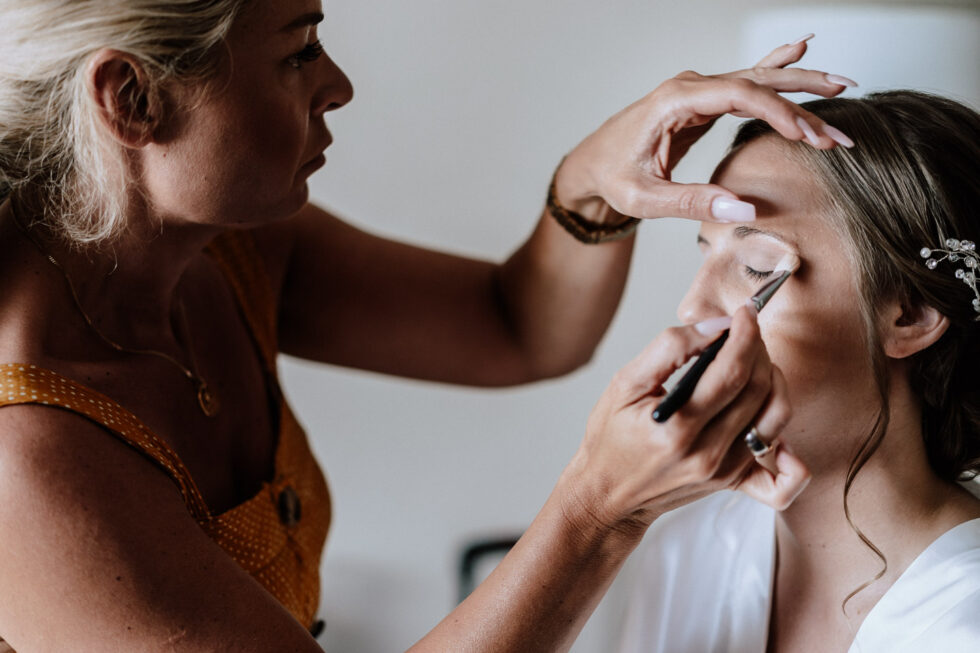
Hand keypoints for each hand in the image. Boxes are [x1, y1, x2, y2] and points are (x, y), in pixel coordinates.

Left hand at [556, 36, 855, 222]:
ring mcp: (696, 92)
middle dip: (802, 97)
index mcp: (672, 102)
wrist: (591, 165)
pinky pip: (746, 85)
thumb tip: (745, 211)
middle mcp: (687, 88)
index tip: (809, 136)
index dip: (777, 111)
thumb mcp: (644, 199)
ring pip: (756, 82)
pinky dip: (775, 70)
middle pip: (754, 81)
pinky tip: (801, 50)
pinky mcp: (702, 103)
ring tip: (843, 86)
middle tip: (842, 115)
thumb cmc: (612, 179)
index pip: (736, 94)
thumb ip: (691, 203)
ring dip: (799, 88)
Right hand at [559, 306, 809, 534]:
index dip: (745, 335)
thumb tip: (714, 328)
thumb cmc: (610, 438)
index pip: (730, 372)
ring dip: (774, 380)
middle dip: (758, 349)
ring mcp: (723, 472)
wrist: (607, 494)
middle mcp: (705, 453)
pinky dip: (793, 459)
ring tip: (753, 363)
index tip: (745, 313)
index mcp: (676, 427)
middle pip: (758, 389)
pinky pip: (781, 481)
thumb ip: (669, 350)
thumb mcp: (624, 384)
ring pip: (775, 418)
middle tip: (744, 332)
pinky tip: (774, 428)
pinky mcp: (731, 483)